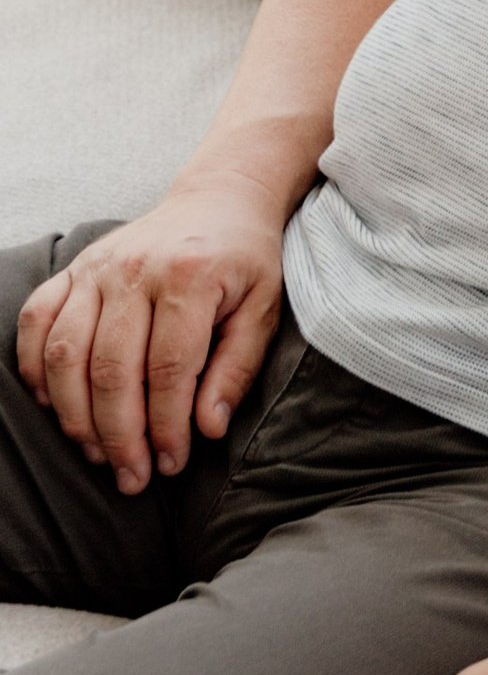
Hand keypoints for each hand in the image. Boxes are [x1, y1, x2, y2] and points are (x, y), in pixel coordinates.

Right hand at [14, 178, 285, 492]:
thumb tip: (207, 429)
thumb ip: (237, 368)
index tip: (170, 464)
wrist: (219, 197)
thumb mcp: (263, 308)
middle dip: (120, 436)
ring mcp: (97, 266)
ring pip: (66, 354)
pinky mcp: (73, 268)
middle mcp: (136, 268)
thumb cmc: (244, 260)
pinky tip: (58, 407)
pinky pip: (36, 322)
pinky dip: (36, 370)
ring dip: (76, 416)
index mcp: (190, 275)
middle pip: (112, 369)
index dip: (166, 427)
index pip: (170, 369)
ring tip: (99, 454)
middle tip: (132, 477)